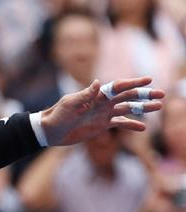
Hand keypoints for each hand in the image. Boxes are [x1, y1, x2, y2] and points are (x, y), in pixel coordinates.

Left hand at [41, 78, 164, 144]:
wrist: (49, 131)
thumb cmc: (57, 115)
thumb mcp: (70, 104)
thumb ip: (85, 94)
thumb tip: (99, 83)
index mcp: (96, 95)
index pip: (119, 86)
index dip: (134, 82)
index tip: (149, 79)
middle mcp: (103, 102)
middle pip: (128, 96)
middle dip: (145, 95)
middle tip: (162, 94)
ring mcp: (103, 114)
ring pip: (128, 109)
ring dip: (143, 108)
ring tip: (159, 107)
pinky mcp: (101, 126)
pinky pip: (120, 124)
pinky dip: (131, 125)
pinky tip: (143, 127)